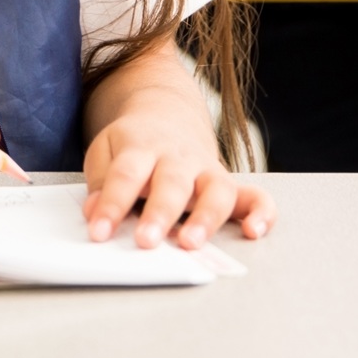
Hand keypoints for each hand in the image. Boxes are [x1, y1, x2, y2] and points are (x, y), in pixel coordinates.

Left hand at [83, 96, 274, 250]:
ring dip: (206, 218)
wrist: (167, 114)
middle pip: (172, 183)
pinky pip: (255, 196)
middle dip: (160, 214)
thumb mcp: (106, 151)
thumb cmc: (134, 144)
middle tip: (146, 241)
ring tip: (191, 243)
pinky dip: (261, 213)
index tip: (99, 232)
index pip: (126, 175)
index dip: (112, 205)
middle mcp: (179, 158)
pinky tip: (253, 232)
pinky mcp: (229, 184)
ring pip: (216, 190)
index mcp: (142, 146)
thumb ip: (100, 181)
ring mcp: (207, 170)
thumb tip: (95, 212)